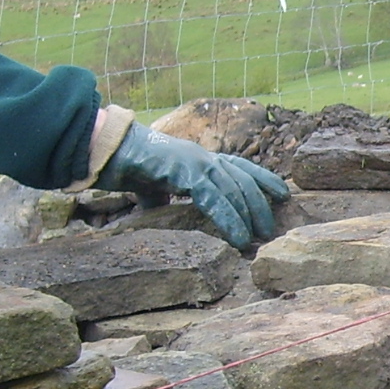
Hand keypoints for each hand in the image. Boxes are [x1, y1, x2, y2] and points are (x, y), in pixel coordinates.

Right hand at [98, 122, 288, 247]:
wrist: (105, 150)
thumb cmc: (128, 166)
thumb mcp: (153, 187)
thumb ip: (164, 197)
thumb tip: (163, 212)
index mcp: (200, 159)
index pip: (241, 167)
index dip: (264, 179)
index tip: (283, 194)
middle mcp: (203, 157)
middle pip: (243, 179)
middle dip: (261, 204)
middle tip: (271, 230)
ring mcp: (194, 162)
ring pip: (233, 188)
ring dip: (249, 215)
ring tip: (258, 238)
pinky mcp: (182, 171)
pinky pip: (212, 197)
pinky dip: (228, 218)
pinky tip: (237, 237)